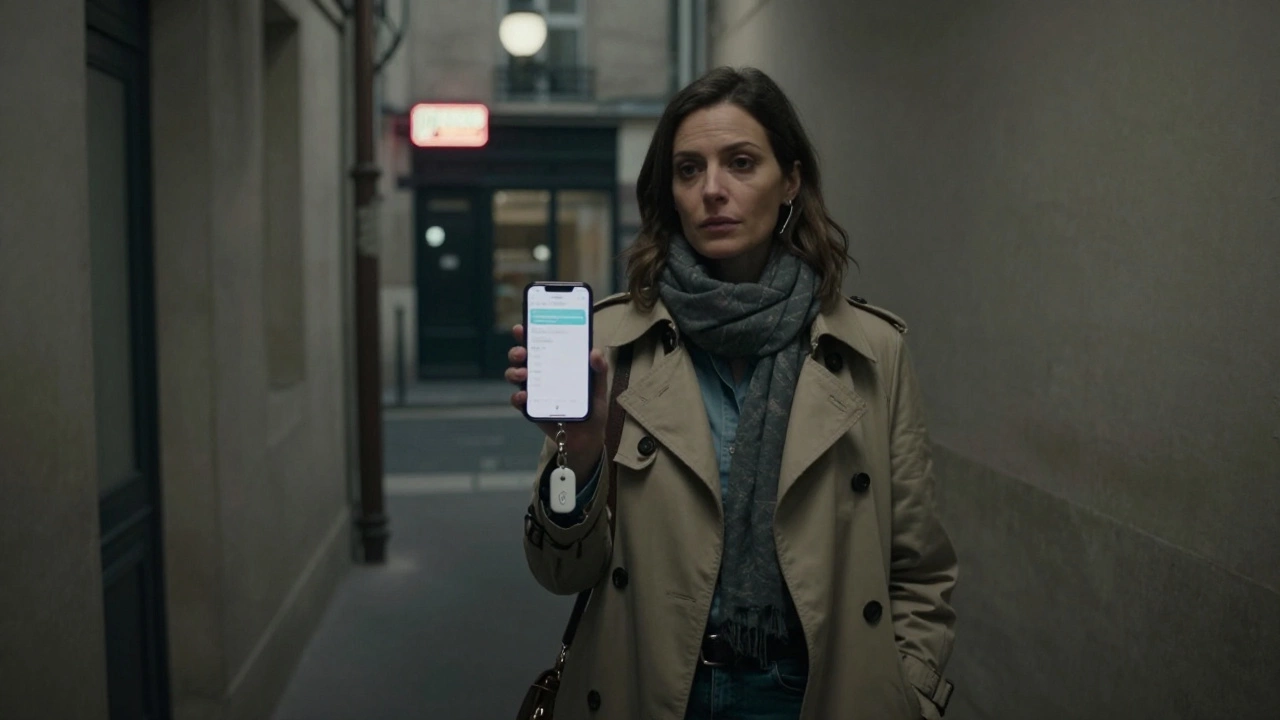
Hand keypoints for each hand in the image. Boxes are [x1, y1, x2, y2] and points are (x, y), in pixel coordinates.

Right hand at [505, 324, 609, 479]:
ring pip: (514, 375)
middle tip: (523, 353)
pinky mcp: (530, 408)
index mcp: (555, 362)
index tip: (522, 328)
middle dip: (517, 351)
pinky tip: (524, 396)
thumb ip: (599, 369)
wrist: (587, 437)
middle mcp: (541, 372)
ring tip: (523, 375)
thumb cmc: (592, 407)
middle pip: (522, 357)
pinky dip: (517, 397)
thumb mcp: (599, 386)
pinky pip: (517, 400)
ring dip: (514, 372)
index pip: (539, 342)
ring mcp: (534, 390)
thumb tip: (595, 352)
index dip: (527, 333)